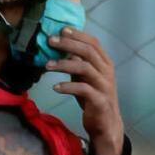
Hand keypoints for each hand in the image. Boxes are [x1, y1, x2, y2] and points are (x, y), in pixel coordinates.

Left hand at [46, 28, 124, 154]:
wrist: (106, 124)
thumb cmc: (93, 97)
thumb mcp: (84, 78)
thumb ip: (77, 63)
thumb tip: (61, 47)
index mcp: (105, 63)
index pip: (93, 43)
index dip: (78, 35)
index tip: (61, 30)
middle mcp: (107, 72)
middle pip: (88, 51)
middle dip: (68, 44)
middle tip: (50, 41)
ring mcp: (104, 86)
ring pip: (85, 68)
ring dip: (64, 65)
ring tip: (47, 66)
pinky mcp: (100, 101)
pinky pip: (83, 89)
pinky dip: (67, 86)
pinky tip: (55, 87)